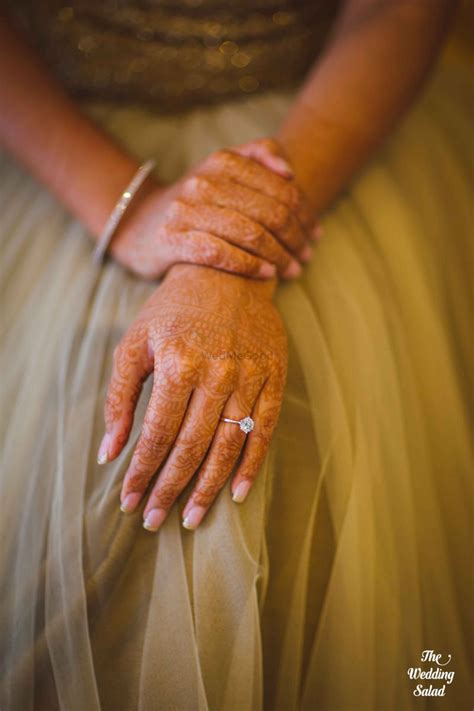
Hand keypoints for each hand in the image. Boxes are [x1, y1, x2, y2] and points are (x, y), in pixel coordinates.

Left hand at [97, 264, 287, 530]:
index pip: (156, 434)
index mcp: (177, 363)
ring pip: (227, 446)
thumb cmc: (172, 309)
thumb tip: (108, 452)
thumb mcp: (134, 343)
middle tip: (153, 521)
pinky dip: (252, 466)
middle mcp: (216, 374)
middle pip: (190, 447)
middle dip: (169, 489)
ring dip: (208, 489)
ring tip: (191, 520)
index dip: (141, 472)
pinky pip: (264, 431)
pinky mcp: (273, 376)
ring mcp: (250, 376)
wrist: (226, 271)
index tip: (128, 500)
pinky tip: (238, 494)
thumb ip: (119, 398)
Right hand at [109, 138, 319, 279]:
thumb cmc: (196, 204)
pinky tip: (266, 274)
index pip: (282, 188)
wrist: (140, 225)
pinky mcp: (172, 239)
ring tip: (292, 271)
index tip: (315, 235)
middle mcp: (204, 181)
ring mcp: (186, 210)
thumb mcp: (223, 171)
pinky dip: (248, 265)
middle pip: (270, 211)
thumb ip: (257, 157)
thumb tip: (290, 172)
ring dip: (279, 256)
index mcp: (223, 161)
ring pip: (249, 233)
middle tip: (307, 258)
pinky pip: (219, 253)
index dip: (305, 214)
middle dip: (296, 238)